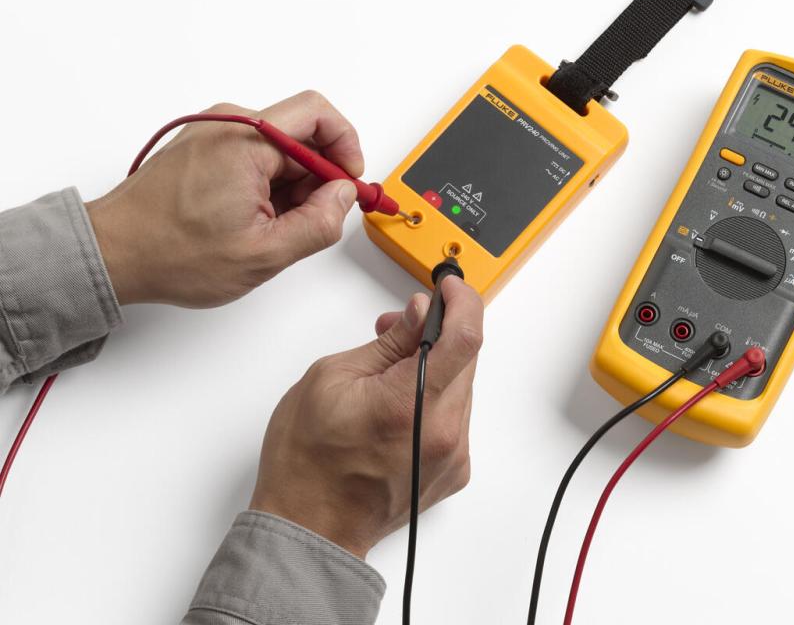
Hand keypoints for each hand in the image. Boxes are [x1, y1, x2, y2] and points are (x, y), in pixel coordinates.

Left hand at [85, 91, 364, 306]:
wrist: (112, 253)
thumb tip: (344, 198)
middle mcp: (228, 124)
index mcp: (245, 141)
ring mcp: (214, 132)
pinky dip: (269, 184)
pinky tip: (256, 219)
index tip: (350, 182)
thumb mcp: (263, 254)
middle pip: (301, 132)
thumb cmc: (171, 253)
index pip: (318, 115)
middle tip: (317, 216)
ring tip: (275, 227)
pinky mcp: (205, 146)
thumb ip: (318, 223)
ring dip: (292, 185)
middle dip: (320, 175)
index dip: (346, 147)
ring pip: (280, 148)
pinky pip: (255, 155)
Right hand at [249, 276, 483, 558]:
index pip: (465, 336)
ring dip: (436, 366)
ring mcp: (451, 454)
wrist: (309, 528)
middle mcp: (441, 432)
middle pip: (466, 359)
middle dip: (439, 331)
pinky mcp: (453, 469)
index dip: (463, 301)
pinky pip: (456, 416)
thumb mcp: (332, 378)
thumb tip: (418, 314)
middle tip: (401, 327)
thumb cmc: (307, 463)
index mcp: (409, 403)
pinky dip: (436, 397)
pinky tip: (401, 401)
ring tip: (391, 369)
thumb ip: (387, 342)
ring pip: (461, 386)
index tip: (449, 287)